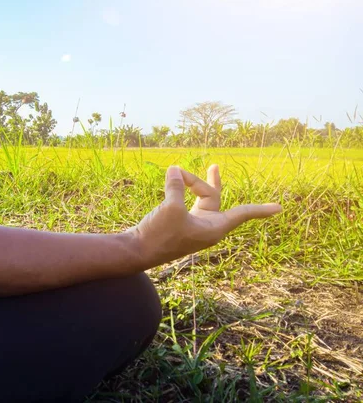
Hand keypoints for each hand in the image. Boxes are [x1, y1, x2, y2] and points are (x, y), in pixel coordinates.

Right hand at [130, 164, 281, 265]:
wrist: (137, 251)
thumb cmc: (160, 234)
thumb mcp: (171, 207)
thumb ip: (176, 186)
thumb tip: (175, 170)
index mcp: (213, 228)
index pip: (242, 213)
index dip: (260, 209)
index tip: (279, 208)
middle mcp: (206, 227)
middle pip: (213, 197)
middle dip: (208, 181)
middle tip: (214, 165)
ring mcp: (192, 226)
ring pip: (198, 198)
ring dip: (188, 184)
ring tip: (175, 172)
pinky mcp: (178, 223)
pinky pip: (185, 202)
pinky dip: (179, 191)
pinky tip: (171, 182)